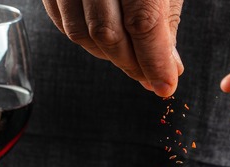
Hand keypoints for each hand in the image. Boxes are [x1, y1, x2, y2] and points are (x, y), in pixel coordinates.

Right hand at [41, 0, 184, 96]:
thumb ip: (166, 19)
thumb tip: (168, 65)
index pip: (143, 23)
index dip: (153, 60)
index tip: (165, 84)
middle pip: (107, 33)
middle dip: (131, 64)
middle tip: (150, 77)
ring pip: (79, 33)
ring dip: (107, 55)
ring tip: (130, 59)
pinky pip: (61, 20)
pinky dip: (83, 38)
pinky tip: (103, 41)